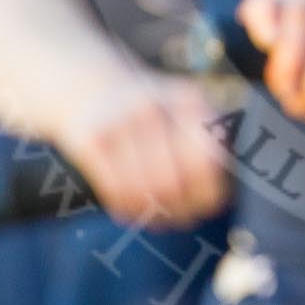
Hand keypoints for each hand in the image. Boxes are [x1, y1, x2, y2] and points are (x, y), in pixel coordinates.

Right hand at [58, 69, 231, 226]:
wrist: (88, 86)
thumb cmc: (146, 111)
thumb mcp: (181, 111)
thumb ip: (205, 145)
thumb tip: (215, 199)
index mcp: (186, 99)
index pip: (205, 162)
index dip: (206, 194)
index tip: (204, 207)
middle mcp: (153, 107)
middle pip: (171, 182)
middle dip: (177, 209)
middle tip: (179, 218)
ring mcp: (120, 122)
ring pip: (142, 192)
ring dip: (152, 214)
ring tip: (158, 217)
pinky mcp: (92, 140)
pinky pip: (116, 191)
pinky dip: (127, 208)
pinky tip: (133, 207)